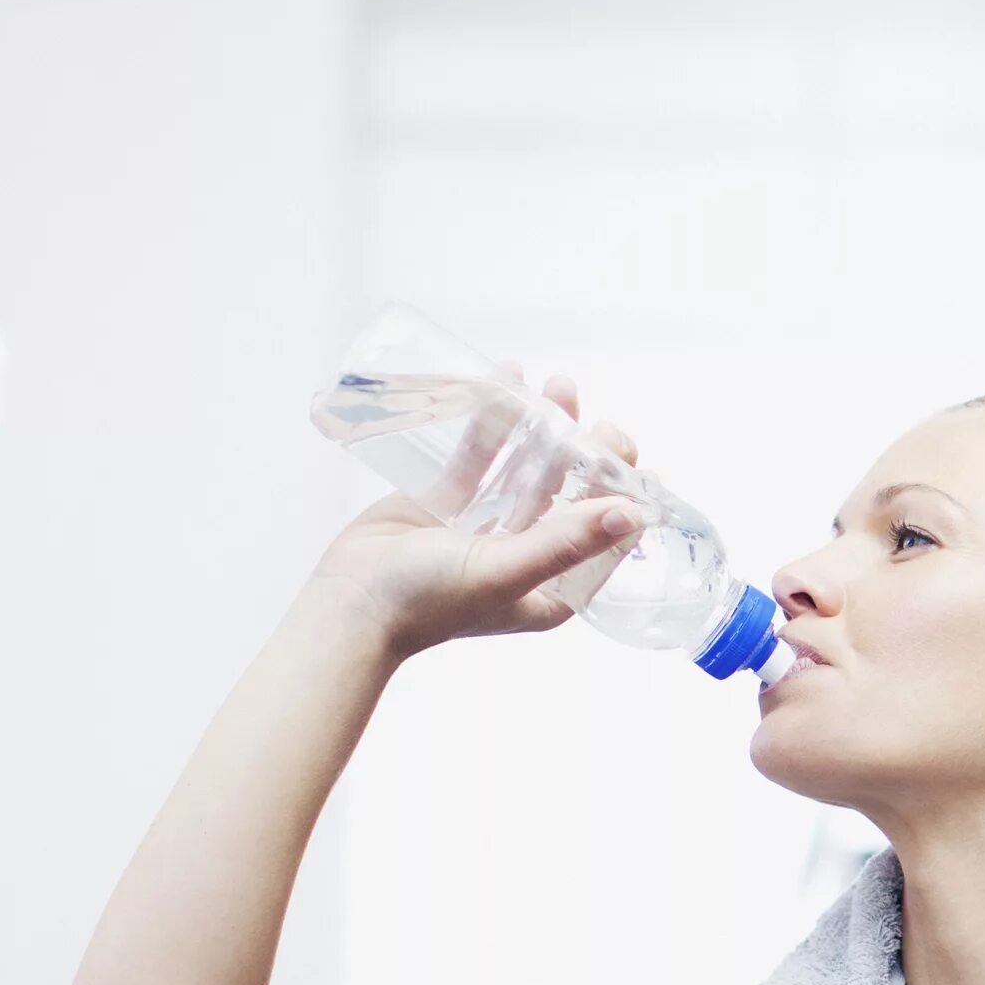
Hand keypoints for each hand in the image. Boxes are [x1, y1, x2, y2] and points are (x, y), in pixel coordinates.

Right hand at [307, 371, 648, 659]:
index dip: (623, 500)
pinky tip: (509, 381)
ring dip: (547, 428)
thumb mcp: (506, 571)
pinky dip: (496, 422)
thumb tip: (630, 514)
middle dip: (588, 454)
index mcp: (552, 587)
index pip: (602, 538)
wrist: (349, 603)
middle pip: (570, 495)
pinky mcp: (449, 501)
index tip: (636, 464)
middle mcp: (526, 555)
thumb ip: (566, 542)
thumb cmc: (429, 601)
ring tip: (559, 384)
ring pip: (529, 468)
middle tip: (598, 421)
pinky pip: (481, 455)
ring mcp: (487, 526)